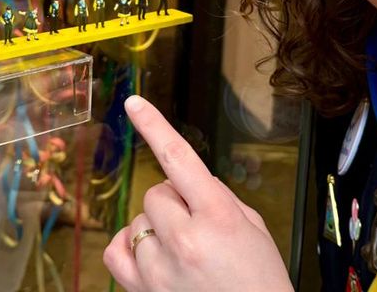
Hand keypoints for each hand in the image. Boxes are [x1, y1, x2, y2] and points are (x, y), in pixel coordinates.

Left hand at [102, 96, 292, 291]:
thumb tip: (190, 182)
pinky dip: (130, 245)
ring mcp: (159, 267)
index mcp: (219, 217)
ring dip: (157, 227)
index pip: (179, 159)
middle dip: (175, 202)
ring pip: (138, 219)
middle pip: (157, 192)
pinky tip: (150, 253)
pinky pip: (116, 249)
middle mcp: (185, 240)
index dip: (154, 126)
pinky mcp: (141, 290)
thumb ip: (219, 199)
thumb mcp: (253, 229)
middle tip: (200, 227)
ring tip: (184, 252)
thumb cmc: (260, 284)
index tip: (133, 103)